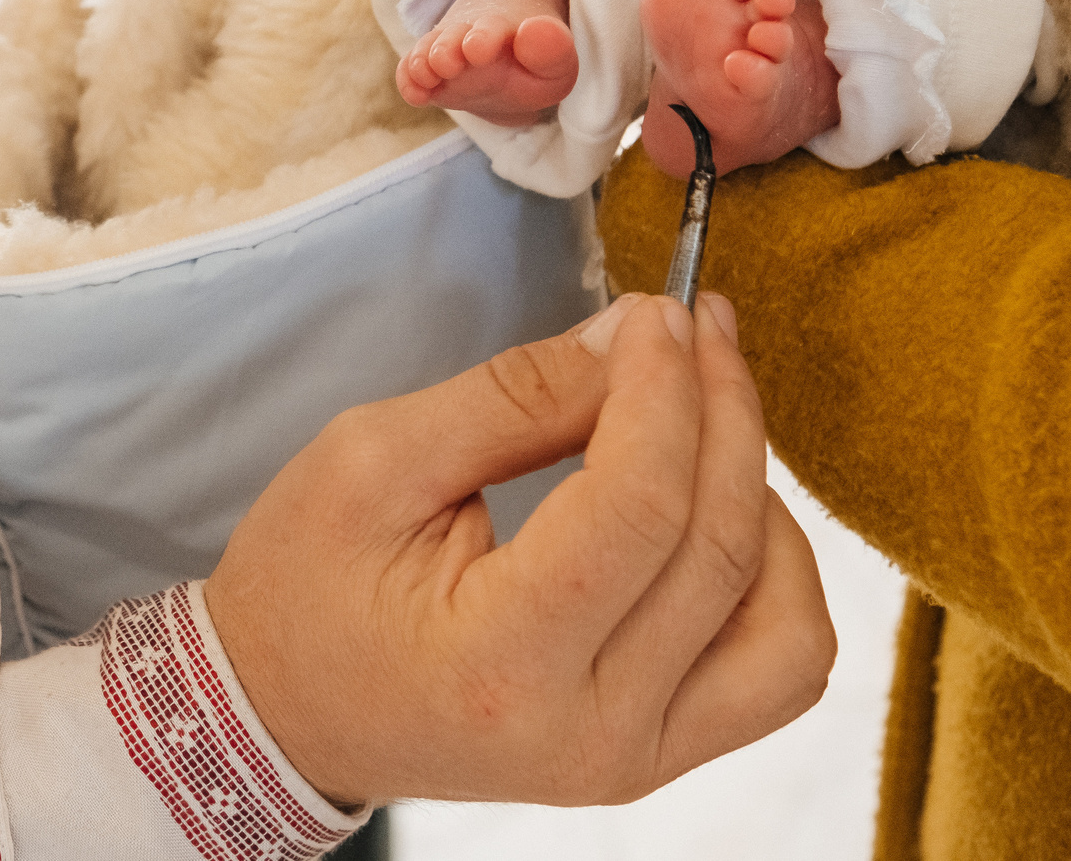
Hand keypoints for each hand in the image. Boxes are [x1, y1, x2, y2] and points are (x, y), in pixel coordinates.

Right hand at [204, 293, 832, 807]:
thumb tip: (629, 338)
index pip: (639, 510)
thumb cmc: (304, 586)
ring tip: (709, 416)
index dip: (663, 389)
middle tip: (692, 325)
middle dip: (722, 410)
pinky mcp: (659, 754)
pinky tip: (719, 504)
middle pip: (723, 550)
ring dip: (766, 499)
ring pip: (788, 625)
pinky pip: (779, 666)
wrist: (282, 712)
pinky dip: (778, 575)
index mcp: (500, 665)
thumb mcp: (372, 460)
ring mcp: (636, 758)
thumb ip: (510, 398)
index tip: (654, 311)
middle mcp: (591, 735)